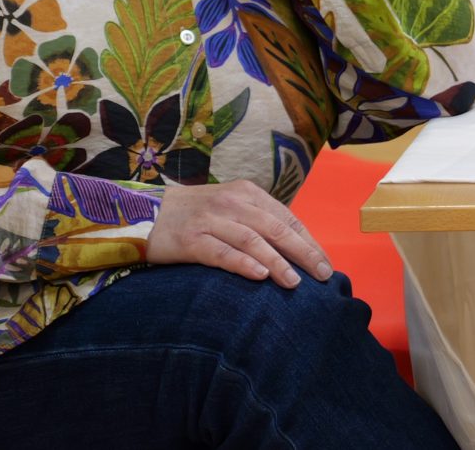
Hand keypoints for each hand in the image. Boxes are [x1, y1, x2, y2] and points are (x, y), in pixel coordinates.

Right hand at [146, 180, 333, 287]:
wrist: (147, 213)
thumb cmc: (197, 216)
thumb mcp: (231, 209)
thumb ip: (259, 222)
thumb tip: (297, 251)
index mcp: (246, 193)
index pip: (286, 218)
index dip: (309, 242)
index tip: (326, 265)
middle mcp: (230, 202)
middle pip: (274, 228)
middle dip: (303, 253)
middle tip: (323, 276)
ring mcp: (209, 220)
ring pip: (251, 240)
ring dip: (276, 261)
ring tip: (295, 282)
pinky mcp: (190, 239)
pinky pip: (221, 252)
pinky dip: (242, 263)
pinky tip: (259, 276)